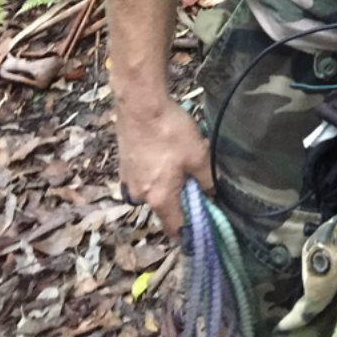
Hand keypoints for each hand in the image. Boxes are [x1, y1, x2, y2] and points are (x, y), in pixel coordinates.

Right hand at [116, 96, 212, 237]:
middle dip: (179, 199)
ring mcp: (128, 179)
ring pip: (152, 190)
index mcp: (160, 199)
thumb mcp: (198, 155)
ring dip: (165, 183)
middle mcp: (139, 195)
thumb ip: (207, 179)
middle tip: (194, 182)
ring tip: (178, 161)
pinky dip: (154, 171)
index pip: (174, 228)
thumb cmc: (171, 132)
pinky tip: (163, 151)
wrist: (140, 105)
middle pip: (163, 207)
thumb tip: (212, 194)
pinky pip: (143, 176)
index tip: (200, 228)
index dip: (188, 231)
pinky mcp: (123, 164)